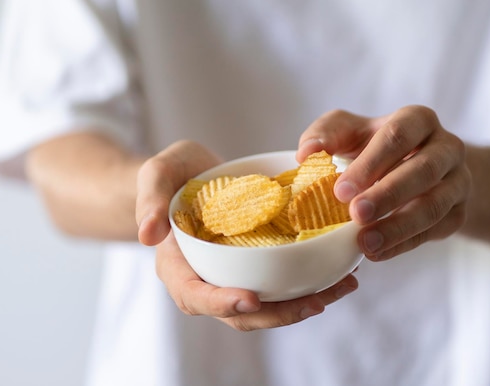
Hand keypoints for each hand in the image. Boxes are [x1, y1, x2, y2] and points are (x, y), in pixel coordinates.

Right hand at [136, 140, 357, 329]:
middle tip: (316, 301)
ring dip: (303, 304)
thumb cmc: (171, 175)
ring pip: (268, 305)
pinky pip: (281, 282)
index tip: (251, 299)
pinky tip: (340, 271)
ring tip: (341, 288)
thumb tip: (147, 234)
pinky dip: (310, 282)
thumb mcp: (156, 174)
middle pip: (240, 314)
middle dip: (277, 314)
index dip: (221, 303)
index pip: (196, 296)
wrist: (190, 174)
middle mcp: (207, 279)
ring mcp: (233, 276)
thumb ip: (150, 199)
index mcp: (178, 266)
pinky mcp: (256, 265)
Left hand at [297, 106, 470, 260]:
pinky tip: (376, 253)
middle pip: (423, 170)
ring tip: (365, 243)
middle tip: (356, 215)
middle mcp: (446, 147)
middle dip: (388, 194)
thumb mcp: (346, 132)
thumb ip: (324, 135)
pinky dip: (404, 244)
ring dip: (398, 226)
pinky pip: (435, 231)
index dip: (371, 163)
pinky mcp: (457, 213)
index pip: (398, 135)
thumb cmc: (369, 147)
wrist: (407, 169)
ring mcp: (457, 181)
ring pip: (434, 205)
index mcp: (417, 120)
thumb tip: (306, 154)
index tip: (341, 191)